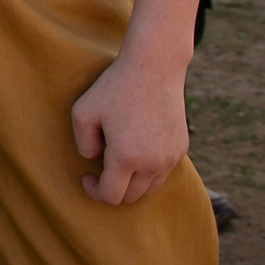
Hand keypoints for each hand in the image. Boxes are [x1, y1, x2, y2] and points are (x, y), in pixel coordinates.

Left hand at [72, 51, 190, 205]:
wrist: (154, 68)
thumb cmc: (115, 88)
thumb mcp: (83, 112)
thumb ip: (83, 143)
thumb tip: (95, 160)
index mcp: (127, 158)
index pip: (111, 196)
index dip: (94, 192)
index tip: (86, 177)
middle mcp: (153, 164)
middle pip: (131, 197)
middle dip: (112, 190)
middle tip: (99, 172)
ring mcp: (171, 158)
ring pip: (149, 189)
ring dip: (131, 183)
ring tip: (117, 163)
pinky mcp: (181, 149)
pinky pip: (163, 173)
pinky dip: (148, 172)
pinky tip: (135, 154)